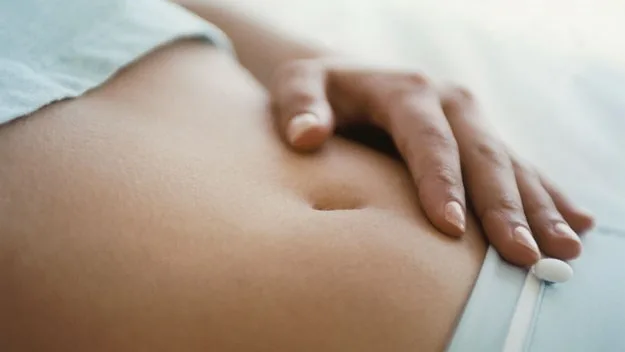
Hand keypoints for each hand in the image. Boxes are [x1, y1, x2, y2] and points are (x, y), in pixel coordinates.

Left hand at [269, 59, 593, 265]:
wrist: (347, 76)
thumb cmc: (319, 89)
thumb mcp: (298, 85)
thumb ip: (299, 106)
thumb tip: (307, 135)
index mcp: (406, 91)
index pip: (427, 140)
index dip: (440, 182)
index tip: (449, 227)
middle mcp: (449, 102)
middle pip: (482, 156)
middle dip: (504, 207)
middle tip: (523, 254)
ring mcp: (470, 120)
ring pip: (510, 165)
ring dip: (538, 208)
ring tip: (562, 249)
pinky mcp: (479, 137)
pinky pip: (520, 167)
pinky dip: (547, 195)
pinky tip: (575, 222)